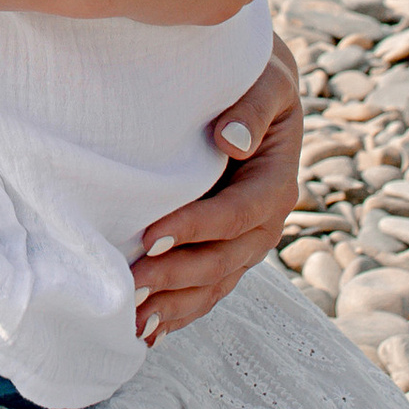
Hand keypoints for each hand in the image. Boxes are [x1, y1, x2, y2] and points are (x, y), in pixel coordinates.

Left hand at [130, 38, 301, 342]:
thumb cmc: (252, 77)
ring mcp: (247, 242)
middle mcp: (267, 221)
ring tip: (134, 321)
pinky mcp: (226, 250)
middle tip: (131, 283)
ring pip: (215, 284)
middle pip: (225, 259)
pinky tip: (148, 331)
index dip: (197, 228)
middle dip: (178, 276)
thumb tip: (231, 141)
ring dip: (176, 305)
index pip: (239, 213)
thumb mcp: (266, 80)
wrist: (253, 88)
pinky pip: (207, 289)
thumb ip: (252, 107)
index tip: (151, 236)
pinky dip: (180, 311)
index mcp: (277, 181)